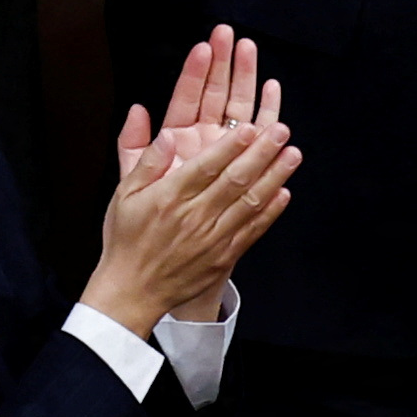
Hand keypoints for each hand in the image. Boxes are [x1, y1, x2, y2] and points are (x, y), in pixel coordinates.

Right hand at [85, 31, 296, 330]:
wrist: (134, 289)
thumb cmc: (127, 238)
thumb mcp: (123, 195)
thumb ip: (147, 162)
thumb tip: (166, 134)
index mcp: (169, 197)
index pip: (206, 166)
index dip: (231, 146)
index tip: (251, 127)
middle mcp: (195, 215)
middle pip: (235, 180)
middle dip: (261, 153)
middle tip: (282, 131)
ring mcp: (214, 236)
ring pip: (250, 202)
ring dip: (274, 177)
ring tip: (292, 155)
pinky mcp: (225, 254)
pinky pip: (253, 229)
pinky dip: (271, 211)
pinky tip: (285, 193)